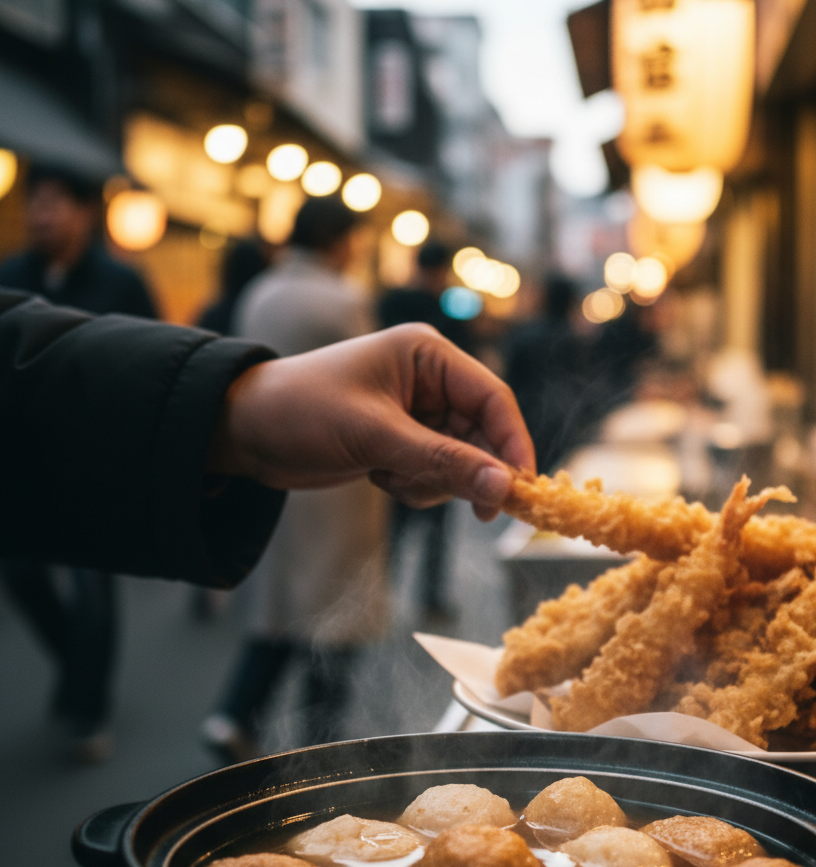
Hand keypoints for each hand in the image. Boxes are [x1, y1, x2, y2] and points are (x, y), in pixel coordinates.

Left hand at [207, 323, 534, 519]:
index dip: (512, 443)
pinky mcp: (402, 441)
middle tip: (478, 512)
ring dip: (434, 480)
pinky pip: (434, 472)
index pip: (493, 398)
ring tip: (389, 476)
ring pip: (460, 459)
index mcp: (427, 355)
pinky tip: (378, 477)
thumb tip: (503, 487)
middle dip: (470, 470)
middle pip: (482, 433)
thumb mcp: (375, 436)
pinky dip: (415, 485)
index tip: (521, 488)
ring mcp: (416, 412)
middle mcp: (428, 380)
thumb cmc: (302, 412)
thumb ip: (442, 461)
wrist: (244, 432)